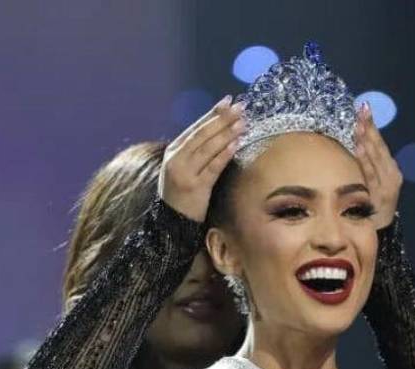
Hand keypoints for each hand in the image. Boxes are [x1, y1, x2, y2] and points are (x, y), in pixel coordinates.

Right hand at [158, 96, 246, 221]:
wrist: (172, 222)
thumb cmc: (183, 194)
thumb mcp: (184, 168)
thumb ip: (195, 151)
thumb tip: (218, 129)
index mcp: (173, 151)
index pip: (195, 127)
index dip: (213, 113)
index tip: (228, 101)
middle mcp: (176, 159)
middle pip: (202, 134)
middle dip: (222, 119)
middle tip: (240, 107)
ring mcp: (185, 173)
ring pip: (207, 148)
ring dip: (226, 133)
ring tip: (242, 122)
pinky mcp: (195, 187)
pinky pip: (212, 167)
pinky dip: (224, 154)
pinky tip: (235, 144)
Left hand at [353, 104, 402, 230]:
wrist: (379, 230)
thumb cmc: (372, 204)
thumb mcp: (371, 181)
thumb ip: (366, 163)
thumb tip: (355, 138)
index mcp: (390, 168)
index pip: (379, 143)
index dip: (372, 125)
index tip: (364, 108)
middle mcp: (392, 174)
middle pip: (379, 147)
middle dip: (370, 128)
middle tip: (361, 110)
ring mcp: (387, 185)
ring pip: (376, 159)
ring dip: (367, 140)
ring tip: (359, 125)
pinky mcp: (380, 195)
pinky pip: (370, 175)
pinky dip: (366, 161)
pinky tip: (359, 149)